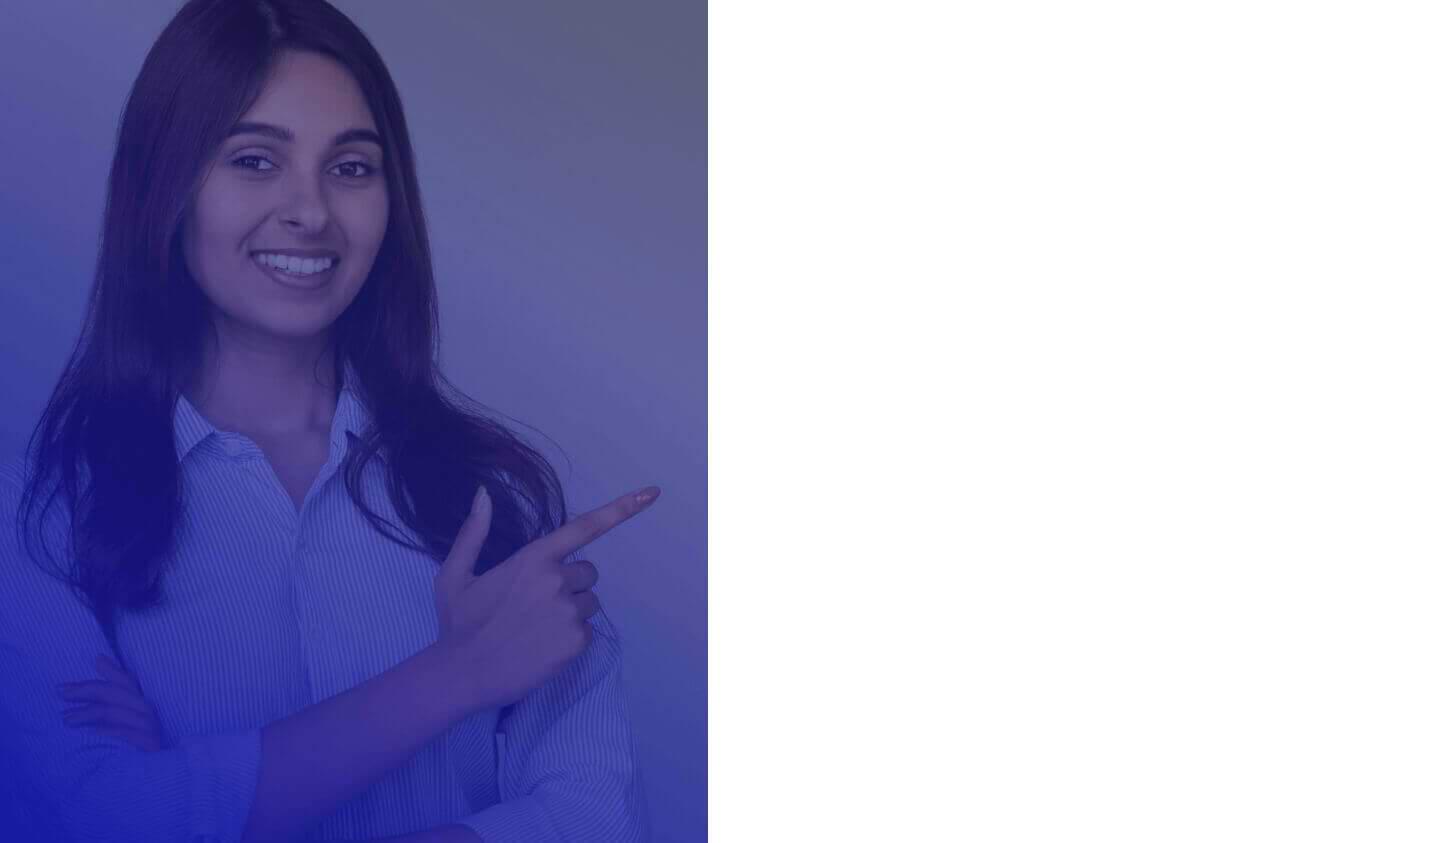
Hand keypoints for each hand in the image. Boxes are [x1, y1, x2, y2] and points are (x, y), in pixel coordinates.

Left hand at [57, 654, 167, 750]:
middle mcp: (147, 711)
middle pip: (114, 693)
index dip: (102, 673)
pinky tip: (87, 734)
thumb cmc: (131, 745)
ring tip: (66, 719)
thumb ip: (111, 692)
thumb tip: (100, 658)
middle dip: (85, 690)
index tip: (74, 677)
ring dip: (86, 713)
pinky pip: (120, 732)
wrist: (147, 780)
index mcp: (141, 702)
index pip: (124, 680)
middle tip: (60, 693)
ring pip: (113, 711)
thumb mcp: (118, 716)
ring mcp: (148, 727)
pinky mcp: (147, 744)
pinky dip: (103, 731)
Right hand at [433, 484, 659, 711]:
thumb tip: (483, 493)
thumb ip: (474, 532)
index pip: (584, 527)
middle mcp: (556, 580)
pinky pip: (586, 631)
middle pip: (588, 572)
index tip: (652, 493)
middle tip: (536, 605)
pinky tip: (541, 647)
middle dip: (570, 584)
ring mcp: (568, 611)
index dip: (621, 509)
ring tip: (536, 629)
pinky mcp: (576, 641)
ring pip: (589, 603)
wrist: (460, 675)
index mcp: (533, 558)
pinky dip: (570, 639)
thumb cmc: (459, 624)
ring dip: (571, 612)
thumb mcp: (455, 575)